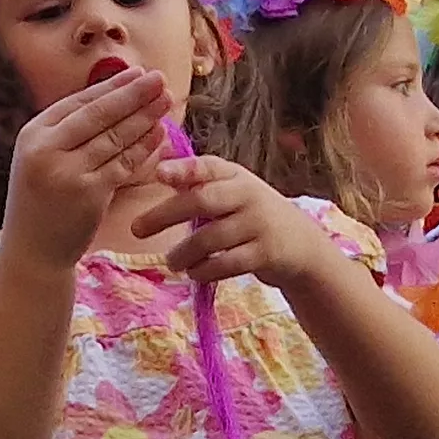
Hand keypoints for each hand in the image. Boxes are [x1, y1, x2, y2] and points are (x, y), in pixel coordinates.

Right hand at [0, 69, 168, 262]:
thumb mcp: (42, 159)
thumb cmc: (42, 202)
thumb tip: (112, 95)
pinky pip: (123, 165)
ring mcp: (67, 172)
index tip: (139, 73)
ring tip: (167, 101)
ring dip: (144, 117)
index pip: (79, 101)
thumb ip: (68, 131)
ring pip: (115, 137)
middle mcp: (46, 149)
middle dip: (134, 94)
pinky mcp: (88, 194)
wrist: (33, 252)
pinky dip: (144, 148)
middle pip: (99, 114)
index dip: (112, 86)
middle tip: (161, 78)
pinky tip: (160, 134)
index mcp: (33, 134)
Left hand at [130, 155, 339, 291]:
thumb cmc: (253, 216)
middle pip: (201, 201)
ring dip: (183, 252)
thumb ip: (199, 184)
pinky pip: (226, 264)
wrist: (301, 245)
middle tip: (136, 229)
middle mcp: (248, 195)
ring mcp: (258, 225)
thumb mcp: (232, 193)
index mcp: (236, 176)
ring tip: (171, 261)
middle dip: (165, 215)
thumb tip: (160, 167)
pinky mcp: (265, 254)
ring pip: (210, 238)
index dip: (183, 169)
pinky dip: (204, 270)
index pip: (207, 166)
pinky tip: (194, 272)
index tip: (159, 174)